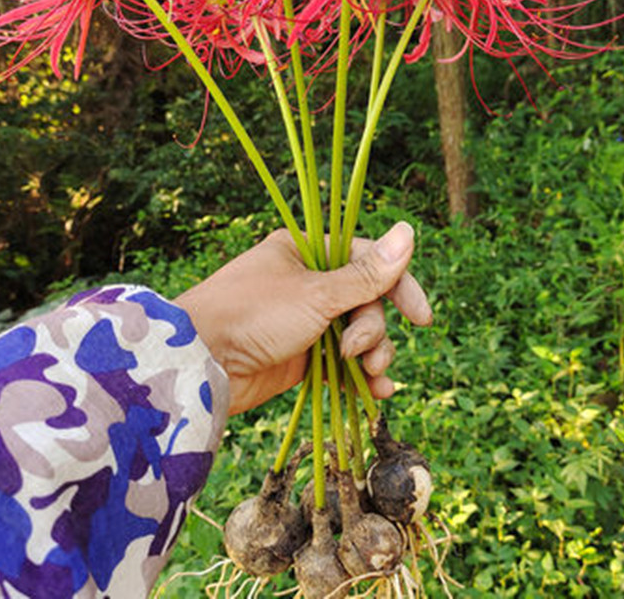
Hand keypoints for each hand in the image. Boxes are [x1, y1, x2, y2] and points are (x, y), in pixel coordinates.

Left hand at [174, 222, 432, 414]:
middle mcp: (309, 283)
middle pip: (367, 302)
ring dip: (371, 354)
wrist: (201, 364)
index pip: (370, 260)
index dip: (400, 286)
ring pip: (358, 333)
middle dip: (373, 330)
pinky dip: (359, 375)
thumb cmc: (253, 314)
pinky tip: (375, 392)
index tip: (422, 317)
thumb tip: (409, 231)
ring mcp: (306, 320)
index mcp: (308, 252)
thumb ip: (368, 274)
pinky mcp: (301, 355)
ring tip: (368, 374)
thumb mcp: (317, 294)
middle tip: (358, 350)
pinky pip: (342, 362)